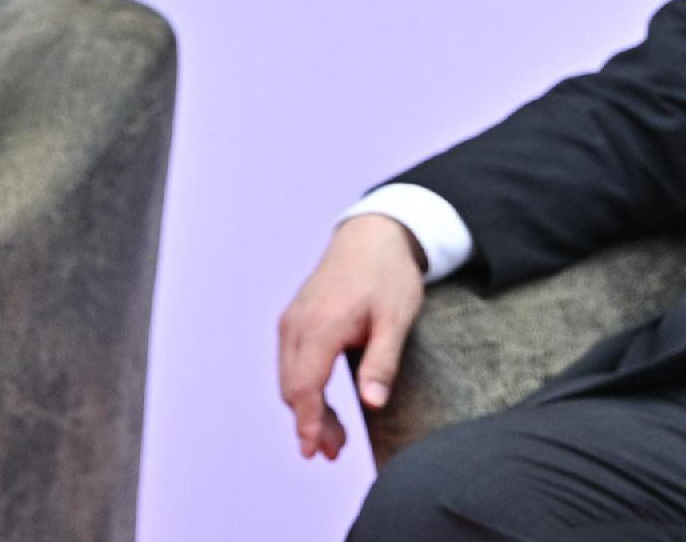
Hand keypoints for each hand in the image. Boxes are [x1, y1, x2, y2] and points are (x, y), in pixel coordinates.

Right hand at [275, 212, 427, 462]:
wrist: (373, 233)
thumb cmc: (388, 274)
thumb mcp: (396, 318)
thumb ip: (382, 362)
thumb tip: (373, 405)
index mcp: (321, 325)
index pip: (305, 387)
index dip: (308, 424)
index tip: (313, 452)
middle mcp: (297, 324)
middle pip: (293, 388)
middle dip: (309, 424)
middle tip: (333, 452)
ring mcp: (292, 320)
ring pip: (289, 377)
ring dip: (306, 409)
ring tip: (332, 437)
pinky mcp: (294, 319)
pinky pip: (290, 363)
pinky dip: (302, 388)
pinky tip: (321, 403)